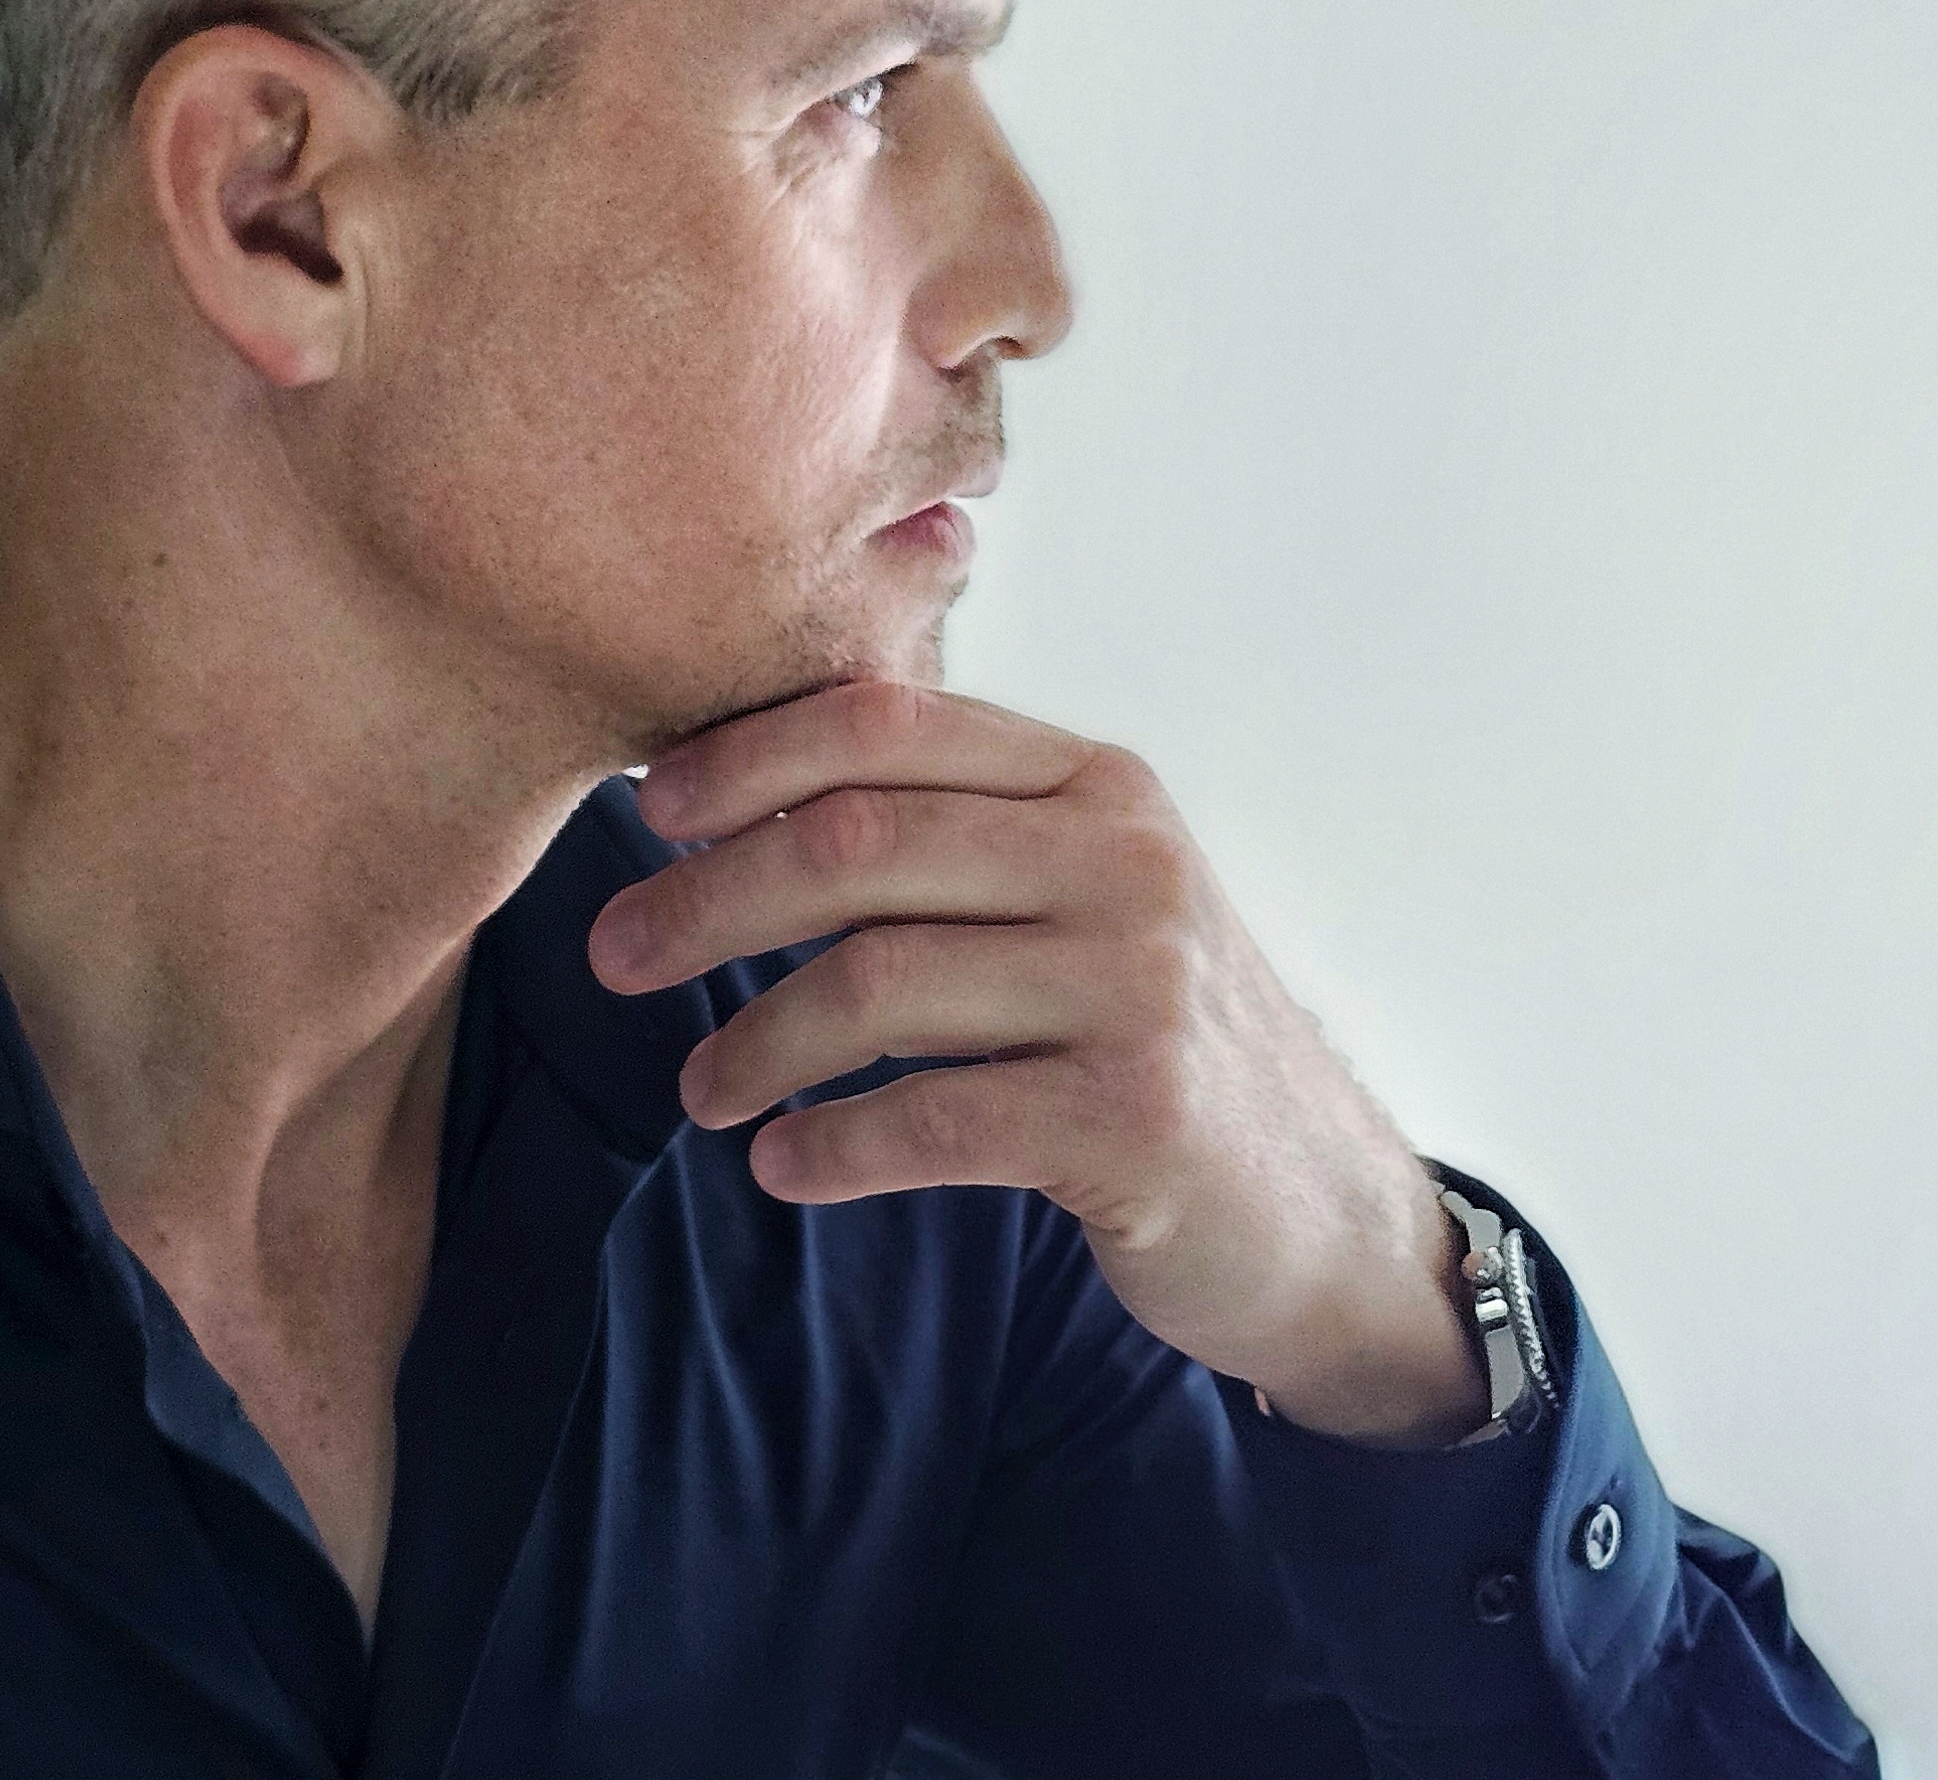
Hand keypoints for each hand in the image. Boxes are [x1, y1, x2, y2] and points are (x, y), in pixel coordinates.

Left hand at [590, 681, 1490, 1447]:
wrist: (1321, 1211)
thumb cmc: (1158, 1044)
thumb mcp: (1091, 902)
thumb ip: (964, 839)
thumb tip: (740, 803)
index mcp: (1101, 788)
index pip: (892, 725)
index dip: (750, 758)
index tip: (650, 809)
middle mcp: (1126, 866)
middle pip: (859, 845)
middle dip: (707, 900)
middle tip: (615, 954)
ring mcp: (1137, 991)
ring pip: (876, 984)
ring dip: (754, 1044)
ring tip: (700, 1093)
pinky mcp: (1132, 1121)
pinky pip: (929, 1120)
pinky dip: (830, 1145)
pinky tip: (782, 1163)